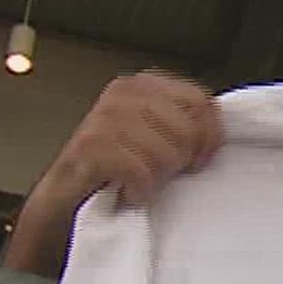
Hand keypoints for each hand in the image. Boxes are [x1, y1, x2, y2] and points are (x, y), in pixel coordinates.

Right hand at [25, 70, 221, 225]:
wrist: (66, 198)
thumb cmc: (115, 168)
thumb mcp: (155, 135)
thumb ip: (184, 123)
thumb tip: (217, 133)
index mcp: (144, 85)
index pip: (202, 101)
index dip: (210, 137)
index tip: (200, 159)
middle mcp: (124, 93)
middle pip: (188, 131)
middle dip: (181, 162)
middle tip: (160, 174)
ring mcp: (105, 117)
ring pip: (167, 153)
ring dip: (158, 179)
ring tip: (140, 181)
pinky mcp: (91, 146)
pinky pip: (141, 172)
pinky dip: (139, 191)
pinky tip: (128, 192)